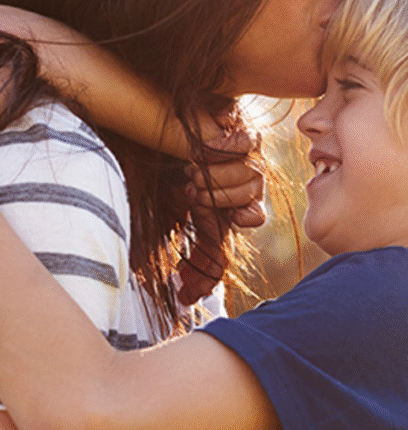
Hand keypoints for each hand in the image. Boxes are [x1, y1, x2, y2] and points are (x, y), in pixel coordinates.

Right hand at [177, 127, 264, 305]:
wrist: (180, 146)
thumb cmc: (188, 185)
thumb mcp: (195, 221)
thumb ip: (201, 254)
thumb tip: (188, 300)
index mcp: (244, 205)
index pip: (253, 217)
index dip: (234, 214)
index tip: (209, 210)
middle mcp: (252, 182)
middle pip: (251, 192)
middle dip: (218, 192)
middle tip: (192, 187)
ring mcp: (251, 157)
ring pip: (250, 171)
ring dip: (217, 173)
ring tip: (192, 170)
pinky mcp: (246, 133)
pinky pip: (247, 141)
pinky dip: (225, 147)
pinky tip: (204, 150)